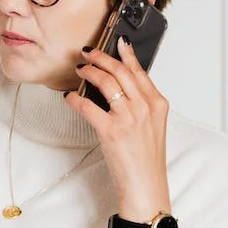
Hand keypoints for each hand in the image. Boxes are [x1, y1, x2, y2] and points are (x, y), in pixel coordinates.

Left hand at [65, 38, 171, 227]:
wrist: (146, 185)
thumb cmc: (146, 159)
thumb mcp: (152, 126)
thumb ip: (141, 104)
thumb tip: (120, 86)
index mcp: (157, 104)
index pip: (139, 70)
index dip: (125, 53)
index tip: (116, 41)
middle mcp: (145, 107)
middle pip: (120, 71)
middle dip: (101, 57)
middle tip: (87, 52)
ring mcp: (128, 118)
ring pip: (105, 82)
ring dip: (88, 72)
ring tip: (79, 70)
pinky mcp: (111, 131)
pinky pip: (87, 106)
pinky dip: (75, 98)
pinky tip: (70, 97)